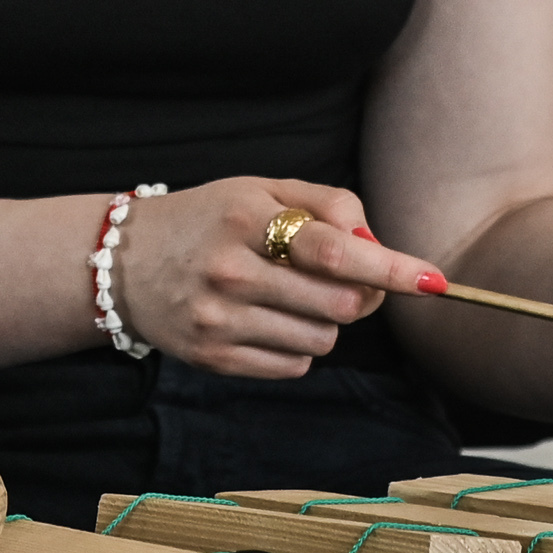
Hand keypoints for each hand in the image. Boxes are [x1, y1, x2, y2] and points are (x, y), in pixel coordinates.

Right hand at [110, 177, 439, 380]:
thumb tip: (377, 247)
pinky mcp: (214, 358)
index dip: (388, 267)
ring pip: (323, 338)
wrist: (120, 262)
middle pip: (340, 303)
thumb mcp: (258, 189)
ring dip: (325, 319)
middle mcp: (231, 270)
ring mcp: (220, 320)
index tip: (432, 280)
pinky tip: (267, 319)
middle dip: (361, 295)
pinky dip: (298, 344)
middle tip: (347, 279)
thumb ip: (326, 205)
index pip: (331, 250)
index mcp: (245, 218)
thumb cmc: (206, 219)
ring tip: (289, 295)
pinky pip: (295, 364)